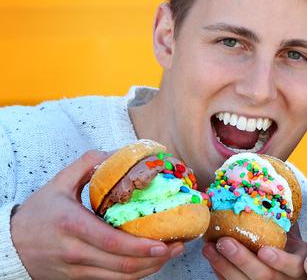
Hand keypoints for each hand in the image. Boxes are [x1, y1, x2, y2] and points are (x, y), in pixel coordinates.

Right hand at [10, 150, 183, 278]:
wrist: (9, 246)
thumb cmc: (37, 214)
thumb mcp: (58, 183)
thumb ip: (87, 164)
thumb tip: (117, 152)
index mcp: (72, 226)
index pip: (112, 242)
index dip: (140, 247)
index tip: (163, 243)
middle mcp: (76, 252)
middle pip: (121, 265)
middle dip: (155, 259)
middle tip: (177, 247)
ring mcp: (78, 270)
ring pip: (120, 278)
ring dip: (149, 269)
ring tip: (170, 254)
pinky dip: (135, 275)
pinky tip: (150, 263)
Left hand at [203, 222, 306, 278]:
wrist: (287, 269)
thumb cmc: (289, 247)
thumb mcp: (293, 236)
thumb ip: (284, 222)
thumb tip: (268, 189)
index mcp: (299, 264)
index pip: (293, 266)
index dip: (279, 260)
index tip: (264, 249)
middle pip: (264, 276)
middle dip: (242, 259)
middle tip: (224, 242)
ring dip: (224, 265)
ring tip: (209, 248)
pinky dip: (220, 272)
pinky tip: (211, 258)